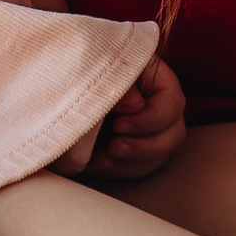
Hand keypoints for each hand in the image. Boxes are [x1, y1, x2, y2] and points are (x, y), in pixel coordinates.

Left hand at [86, 54, 187, 183]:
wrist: (62, 84)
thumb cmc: (83, 67)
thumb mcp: (97, 66)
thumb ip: (118, 82)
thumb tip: (133, 105)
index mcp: (156, 78)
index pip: (172, 102)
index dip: (150, 119)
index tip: (118, 124)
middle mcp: (160, 105)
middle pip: (173, 135)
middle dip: (143, 148)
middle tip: (114, 146)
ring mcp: (151, 129)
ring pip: (159, 156)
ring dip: (130, 163)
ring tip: (101, 159)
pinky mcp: (136, 148)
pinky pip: (139, 168)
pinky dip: (118, 170)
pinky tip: (96, 163)